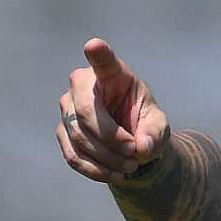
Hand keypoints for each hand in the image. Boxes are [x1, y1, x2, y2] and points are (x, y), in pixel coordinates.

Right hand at [57, 37, 170, 183]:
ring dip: (107, 158)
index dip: (98, 54)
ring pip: (79, 137)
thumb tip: (142, 147)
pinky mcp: (63, 132)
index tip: (94, 46)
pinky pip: (73, 155)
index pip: (103, 61)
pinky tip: (114, 174)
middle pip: (85, 112)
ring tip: (130, 166)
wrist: (132, 145)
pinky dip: (95, 170)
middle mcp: (83, 85)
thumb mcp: (158, 128)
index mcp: (112, 74)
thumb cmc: (145, 125)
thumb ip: (154, 134)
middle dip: (111, 138)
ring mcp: (68, 108)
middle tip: (134, 153)